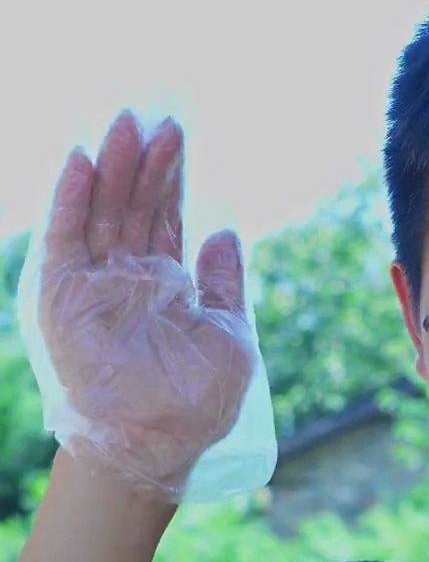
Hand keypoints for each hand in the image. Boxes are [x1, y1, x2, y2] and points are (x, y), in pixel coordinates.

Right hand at [32, 110, 258, 496]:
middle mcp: (128, 279)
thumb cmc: (199, 401)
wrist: (158, 441)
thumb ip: (225, 282)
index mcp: (167, 286)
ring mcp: (94, 284)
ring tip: (127, 124)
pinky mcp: (63, 295)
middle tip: (159, 120)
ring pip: (100, 213)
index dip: (171, 178)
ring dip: (112, 168)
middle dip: (145, 163)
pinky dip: (70, 199)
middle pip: (133, 207)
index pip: (164, 218)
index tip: (180, 136)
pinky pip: (64, 238)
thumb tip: (225, 230)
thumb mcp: (230, 334)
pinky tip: (81, 160)